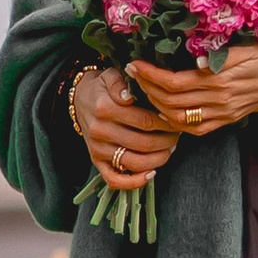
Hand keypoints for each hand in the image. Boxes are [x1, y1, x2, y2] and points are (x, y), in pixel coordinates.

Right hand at [69, 63, 179, 193]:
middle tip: (177, 136)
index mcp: (105, 108)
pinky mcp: (96, 161)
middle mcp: (100, 130)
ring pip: (134, 163)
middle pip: (143, 144)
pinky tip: (150, 173)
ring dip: (158, 160)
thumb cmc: (103, 88)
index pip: (145, 121)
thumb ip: (121, 82)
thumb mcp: (111, 76)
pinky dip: (134, 182)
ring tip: (169, 150)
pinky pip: (114, 179)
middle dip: (167, 142)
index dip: (166, 124)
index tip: (176, 121)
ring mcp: (97, 148)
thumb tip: (128, 96)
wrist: (81, 99)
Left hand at [129, 38, 257, 135]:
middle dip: (147, 89)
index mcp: (223, 81)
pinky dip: (176, 121)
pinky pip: (196, 128)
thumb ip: (223, 56)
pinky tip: (166, 109)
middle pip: (171, 102)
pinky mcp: (230, 118)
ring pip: (180, 118)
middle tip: (132, 73)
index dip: (150, 75)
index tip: (134, 63)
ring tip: (144, 88)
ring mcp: (225, 113)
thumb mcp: (250, 45)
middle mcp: (221, 101)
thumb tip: (195, 64)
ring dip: (157, 105)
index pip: (174, 83)